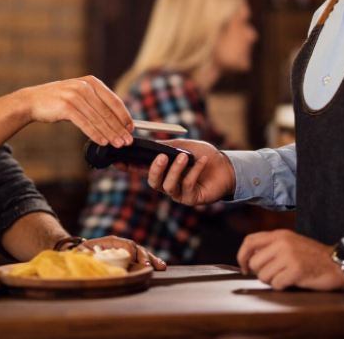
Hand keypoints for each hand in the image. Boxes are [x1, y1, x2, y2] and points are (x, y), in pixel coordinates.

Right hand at [18, 76, 134, 146]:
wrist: (32, 101)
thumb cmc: (58, 100)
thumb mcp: (79, 94)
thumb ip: (95, 102)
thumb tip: (115, 119)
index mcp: (92, 82)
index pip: (114, 100)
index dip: (124, 115)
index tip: (131, 128)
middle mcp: (85, 86)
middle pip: (107, 111)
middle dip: (119, 128)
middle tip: (128, 141)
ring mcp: (75, 96)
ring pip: (98, 119)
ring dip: (110, 133)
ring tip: (118, 144)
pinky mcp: (66, 107)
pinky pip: (85, 123)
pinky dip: (95, 134)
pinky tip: (102, 142)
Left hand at [75, 236, 166, 270]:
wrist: (80, 253)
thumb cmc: (80, 253)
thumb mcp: (81, 252)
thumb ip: (85, 254)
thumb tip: (90, 258)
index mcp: (111, 241)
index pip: (126, 244)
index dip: (131, 252)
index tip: (134, 262)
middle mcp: (121, 245)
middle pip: (136, 248)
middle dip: (145, 256)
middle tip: (150, 266)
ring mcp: (126, 251)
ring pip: (142, 253)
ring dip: (152, 259)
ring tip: (162, 266)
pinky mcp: (128, 259)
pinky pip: (141, 260)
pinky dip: (151, 262)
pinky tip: (160, 267)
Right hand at [116, 139, 235, 205]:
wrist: (226, 166)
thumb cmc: (203, 155)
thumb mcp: (182, 146)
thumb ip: (166, 146)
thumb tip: (149, 145)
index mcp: (162, 170)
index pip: (141, 169)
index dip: (129, 167)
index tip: (117, 161)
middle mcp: (167, 183)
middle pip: (153, 182)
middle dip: (155, 169)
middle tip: (162, 157)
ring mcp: (178, 193)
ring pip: (168, 186)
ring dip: (175, 170)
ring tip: (184, 157)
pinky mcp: (191, 198)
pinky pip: (187, 187)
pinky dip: (194, 172)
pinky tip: (201, 161)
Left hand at [237, 230, 343, 291]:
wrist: (337, 263)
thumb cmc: (313, 257)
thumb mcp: (292, 243)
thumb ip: (273, 246)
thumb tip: (250, 259)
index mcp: (280, 235)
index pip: (250, 241)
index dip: (242, 256)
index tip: (244, 267)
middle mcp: (282, 243)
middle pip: (254, 263)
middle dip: (261, 273)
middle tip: (274, 275)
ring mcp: (289, 256)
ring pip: (263, 276)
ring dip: (272, 281)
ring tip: (286, 277)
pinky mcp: (295, 271)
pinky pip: (276, 284)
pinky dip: (282, 287)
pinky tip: (292, 282)